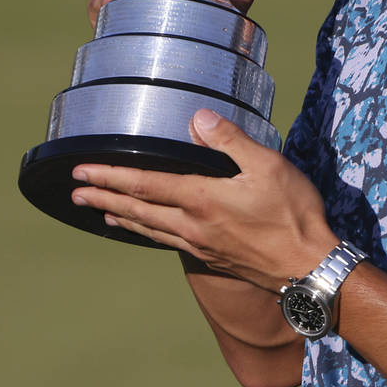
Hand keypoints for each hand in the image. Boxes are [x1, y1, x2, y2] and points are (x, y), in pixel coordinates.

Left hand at [70, 109, 337, 288]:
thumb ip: (230, 140)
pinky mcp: (213, 258)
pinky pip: (168, 242)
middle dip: (103, 198)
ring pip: (149, 229)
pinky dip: (147, 233)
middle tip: (75, 193)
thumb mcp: (269, 166)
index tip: (81, 171)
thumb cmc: (293, 215)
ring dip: (121, 217)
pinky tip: (146, 231)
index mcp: (202, 200)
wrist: (310, 268)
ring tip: (100, 212)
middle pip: (137, 210)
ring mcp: (201, 246)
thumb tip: (197, 118)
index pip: (144, 185)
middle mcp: (193, 226)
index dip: (109, 176)